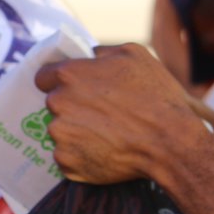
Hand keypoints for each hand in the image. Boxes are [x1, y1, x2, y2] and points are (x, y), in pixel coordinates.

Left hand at [35, 43, 206, 184]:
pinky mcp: (66, 162)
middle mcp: (58, 103)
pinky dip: (81, 156)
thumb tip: (89, 55)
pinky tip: (104, 151)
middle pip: (55, 105)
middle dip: (72, 107)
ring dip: (77, 132)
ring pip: (61, 131)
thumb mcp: (134, 55)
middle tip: (101, 113)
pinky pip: (67, 156)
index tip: (74, 89)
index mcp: (68, 74)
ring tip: (107, 134)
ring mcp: (60, 135)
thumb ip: (102, 52)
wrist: (170, 143)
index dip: (58, 82)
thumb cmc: (155, 96)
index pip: (44, 77)